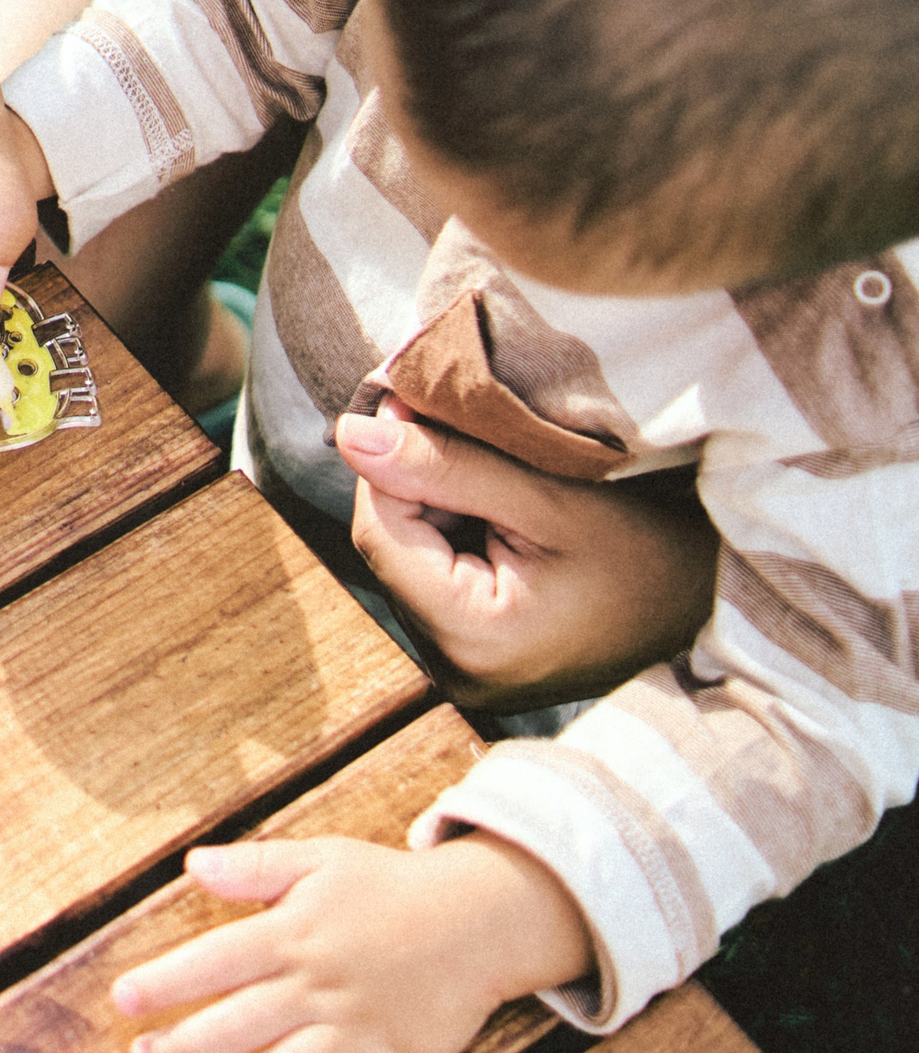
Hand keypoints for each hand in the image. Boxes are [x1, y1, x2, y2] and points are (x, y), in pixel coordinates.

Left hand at [111, 834, 592, 1051]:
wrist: (481, 923)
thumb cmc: (389, 887)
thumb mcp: (322, 859)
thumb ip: (255, 866)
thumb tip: (193, 864)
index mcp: (297, 933)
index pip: (218, 960)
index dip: (168, 981)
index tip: (123, 997)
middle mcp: (321, 985)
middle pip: (241, 1024)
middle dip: (186, 1045)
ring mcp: (356, 1029)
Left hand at [340, 398, 719, 710]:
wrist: (722, 611)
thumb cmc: (657, 553)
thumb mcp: (553, 499)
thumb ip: (447, 466)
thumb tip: (350, 432)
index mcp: (472, 640)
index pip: (381, 531)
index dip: (385, 460)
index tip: (412, 401)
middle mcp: (455, 670)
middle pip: (392, 545)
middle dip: (414, 481)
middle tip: (457, 424)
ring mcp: (466, 671)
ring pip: (411, 557)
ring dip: (437, 504)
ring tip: (498, 472)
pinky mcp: (479, 658)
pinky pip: (438, 579)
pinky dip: (457, 533)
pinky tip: (504, 512)